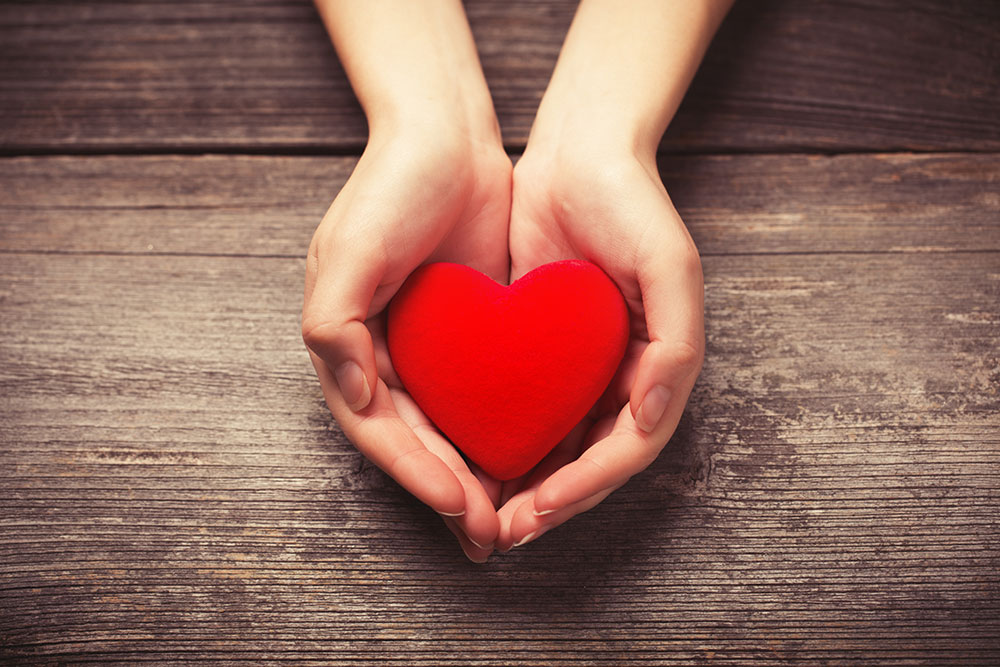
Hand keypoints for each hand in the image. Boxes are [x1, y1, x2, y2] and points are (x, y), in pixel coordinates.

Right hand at [302, 126, 511, 561]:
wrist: (447, 138)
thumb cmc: (390, 188)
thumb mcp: (349, 250)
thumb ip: (333, 324)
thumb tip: (352, 395)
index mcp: (347, 346)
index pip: (379, 429)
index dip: (415, 472)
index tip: (458, 504)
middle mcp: (383, 356)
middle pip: (414, 443)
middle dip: (449, 491)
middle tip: (489, 535)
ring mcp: (428, 351)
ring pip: (450, 432)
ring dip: (475, 478)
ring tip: (510, 519)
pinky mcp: (469, 338)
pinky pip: (483, 399)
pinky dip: (499, 435)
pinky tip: (529, 462)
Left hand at [488, 0, 726, 549]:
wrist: (580, 153)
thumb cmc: (632, 205)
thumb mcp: (669, 266)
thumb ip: (675, 347)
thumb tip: (649, 420)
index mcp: (658, 367)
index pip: (624, 451)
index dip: (582, 488)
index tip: (535, 514)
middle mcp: (621, 376)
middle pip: (587, 461)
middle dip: (547, 503)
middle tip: (500, 533)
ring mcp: (581, 366)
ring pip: (553, 445)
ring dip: (522, 485)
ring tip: (482, 515)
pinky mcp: (541, 349)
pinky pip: (523, 407)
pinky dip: (503, 440)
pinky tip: (468, 457)